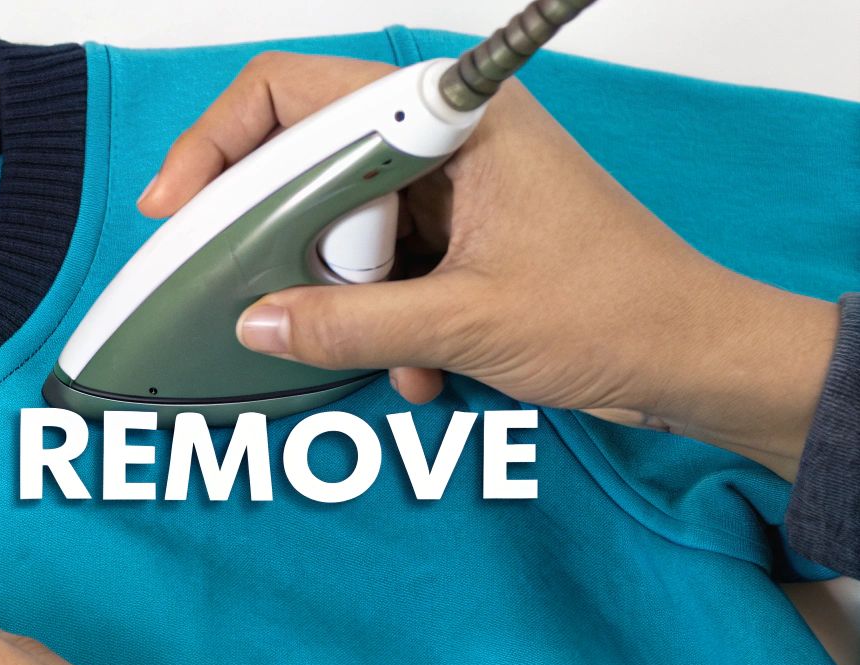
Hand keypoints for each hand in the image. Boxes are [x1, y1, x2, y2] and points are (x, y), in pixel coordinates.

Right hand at [140, 52, 838, 479]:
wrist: (692, 357)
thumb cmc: (621, 309)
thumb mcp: (464, 325)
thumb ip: (349, 325)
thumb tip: (256, 323)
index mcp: (450, 118)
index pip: (296, 94)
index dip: (219, 142)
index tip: (177, 207)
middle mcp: (441, 138)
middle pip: (304, 163)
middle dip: (287, 246)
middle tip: (262, 299)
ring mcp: (445, 186)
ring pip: (334, 224)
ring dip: (342, 299)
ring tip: (388, 349)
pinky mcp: (451, 233)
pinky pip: (371, 265)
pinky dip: (377, 320)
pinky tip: (419, 365)